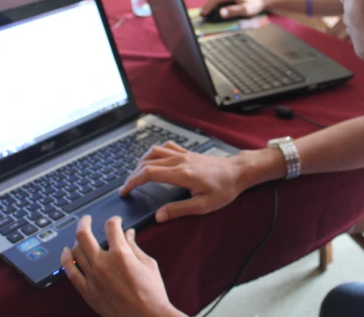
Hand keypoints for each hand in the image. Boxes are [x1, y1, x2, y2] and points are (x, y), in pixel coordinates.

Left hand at [60, 215, 183, 316]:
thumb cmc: (152, 293)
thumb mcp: (149, 264)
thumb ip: (135, 246)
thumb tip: (128, 233)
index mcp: (121, 254)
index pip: (111, 227)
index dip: (114, 220)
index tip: (116, 221)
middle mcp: (103, 264)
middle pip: (84, 235)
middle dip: (84, 222)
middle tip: (87, 219)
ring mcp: (93, 278)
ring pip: (75, 252)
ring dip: (76, 240)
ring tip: (80, 237)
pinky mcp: (87, 292)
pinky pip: (70, 273)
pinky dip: (66, 260)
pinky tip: (66, 253)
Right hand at [120, 141, 244, 222]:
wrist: (239, 172)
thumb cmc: (225, 189)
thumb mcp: (203, 206)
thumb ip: (179, 210)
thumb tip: (159, 216)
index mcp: (181, 174)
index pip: (149, 174)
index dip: (133, 182)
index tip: (125, 191)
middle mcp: (180, 161)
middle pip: (148, 163)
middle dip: (133, 175)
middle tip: (127, 188)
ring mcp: (184, 154)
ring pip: (155, 152)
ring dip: (141, 162)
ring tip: (136, 175)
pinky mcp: (188, 152)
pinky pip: (166, 147)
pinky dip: (155, 152)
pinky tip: (153, 160)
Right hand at [200, 0, 267, 19]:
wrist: (263, 1)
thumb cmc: (255, 6)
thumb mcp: (245, 10)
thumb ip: (233, 11)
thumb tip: (220, 13)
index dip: (208, 6)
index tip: (203, 14)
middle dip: (207, 6)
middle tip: (202, 15)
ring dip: (210, 5)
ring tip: (206, 13)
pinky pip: (221, 0)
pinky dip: (215, 5)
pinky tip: (214, 10)